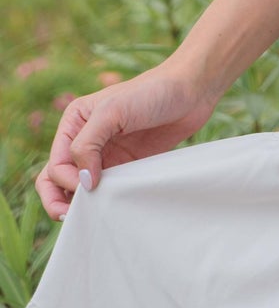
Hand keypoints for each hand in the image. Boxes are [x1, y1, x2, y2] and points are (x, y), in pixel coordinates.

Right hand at [35, 63, 218, 218]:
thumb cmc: (152, 92)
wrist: (192, 91)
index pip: (57, 162)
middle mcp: (86, 139)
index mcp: (75, 122)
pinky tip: (109, 209)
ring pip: (78, 188)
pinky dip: (102, 201)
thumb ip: (88, 144)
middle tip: (71, 216)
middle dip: (57, 199)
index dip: (66, 179)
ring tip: (89, 216)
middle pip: (56, 178)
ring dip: (79, 204)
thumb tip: (81, 181)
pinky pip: (106, 189)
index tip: (88, 183)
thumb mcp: (113, 110)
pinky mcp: (125, 166)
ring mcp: (105, 154)